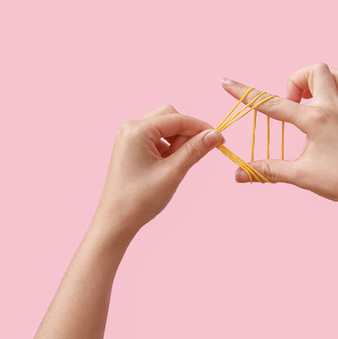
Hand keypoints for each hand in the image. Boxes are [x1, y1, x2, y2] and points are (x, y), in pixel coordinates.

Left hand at [92, 105, 223, 241]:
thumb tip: (215, 135)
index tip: (220, 139)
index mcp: (137, 130)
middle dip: (188, 133)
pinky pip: (156, 139)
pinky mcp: (131, 148)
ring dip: (178, 141)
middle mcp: (131, 128)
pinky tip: (170, 166)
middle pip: (170, 117)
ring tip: (179, 164)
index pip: (178, 119)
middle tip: (198, 153)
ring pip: (164, 128)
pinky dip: (169, 148)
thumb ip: (195, 150)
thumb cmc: (140, 199)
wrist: (116, 221)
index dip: (201, 128)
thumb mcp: (173, 172)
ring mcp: (129, 138)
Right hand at [221, 63, 337, 211]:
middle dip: (297, 81)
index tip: (226, 83)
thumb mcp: (299, 176)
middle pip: (315, 70)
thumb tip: (238, 175)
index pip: (272, 104)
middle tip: (293, 105)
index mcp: (315, 121)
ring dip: (323, 81)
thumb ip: (267, 170)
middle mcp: (335, 109)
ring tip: (314, 101)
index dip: (245, 94)